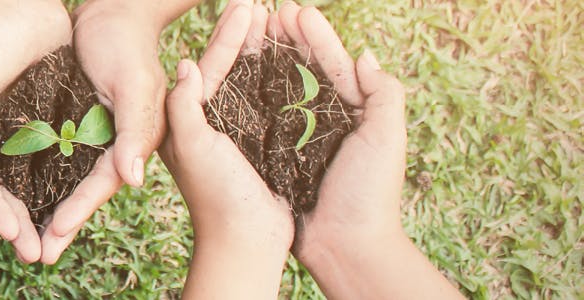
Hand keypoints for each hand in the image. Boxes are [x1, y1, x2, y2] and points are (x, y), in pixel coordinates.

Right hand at [0, 0, 71, 262]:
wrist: (25, 4)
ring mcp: (23, 132)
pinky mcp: (50, 121)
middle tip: (37, 255)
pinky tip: (78, 204)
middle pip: (6, 191)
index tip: (13, 234)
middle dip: (19, 224)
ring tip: (58, 241)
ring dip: (44, 212)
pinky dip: (65, 182)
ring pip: (33, 181)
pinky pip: (58, 158)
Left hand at [36, 0, 203, 263]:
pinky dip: (35, 176)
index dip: (79, 211)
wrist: (113, 13)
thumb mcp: (135, 84)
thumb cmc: (127, 44)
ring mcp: (90, 135)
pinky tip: (14, 193)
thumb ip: (136, 131)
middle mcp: (111, 145)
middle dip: (60, 224)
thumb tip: (130, 180)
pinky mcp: (70, 121)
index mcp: (132, 142)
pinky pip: (51, 156)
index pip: (102, 185)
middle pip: (81, 192)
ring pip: (64, 180)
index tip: (55, 234)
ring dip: (45, 207)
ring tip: (22, 236)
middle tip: (38, 256)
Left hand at [156, 3, 292, 296]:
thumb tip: (186, 63)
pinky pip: (269, 104)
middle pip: (230, 67)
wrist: (244, 241)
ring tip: (278, 21)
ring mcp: (235, 135)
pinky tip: (291, 61)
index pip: (211, 64)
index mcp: (190, 119)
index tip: (247, 3)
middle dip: (245, 35)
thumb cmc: (216, 196)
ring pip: (249, 81)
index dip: (228, 33)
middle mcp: (210, 124)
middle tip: (261, 1)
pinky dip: (278, 80)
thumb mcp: (193, 148)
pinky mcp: (258, 148)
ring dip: (262, 51)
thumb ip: (183, 106)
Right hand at [269, 3, 460, 297]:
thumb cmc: (370, 193)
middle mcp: (327, 121)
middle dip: (288, 39)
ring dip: (268, 61)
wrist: (345, 246)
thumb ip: (384, 95)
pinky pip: (263, 121)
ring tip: (251, 34)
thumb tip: (364, 55)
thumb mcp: (387, 138)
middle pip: (304, 70)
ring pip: (281, 90)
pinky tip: (237, 80)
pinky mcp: (279, 158)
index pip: (333, 63)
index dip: (314, 36)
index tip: (294, 11)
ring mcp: (301, 139)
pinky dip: (252, 98)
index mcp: (355, 111)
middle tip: (267, 13)